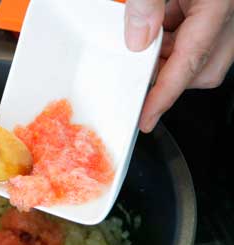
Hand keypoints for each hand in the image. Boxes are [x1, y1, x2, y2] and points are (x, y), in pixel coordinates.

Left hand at [124, 0, 233, 131]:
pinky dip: (171, 37)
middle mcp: (230, 14)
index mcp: (221, 4)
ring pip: (196, 52)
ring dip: (166, 54)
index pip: (191, 62)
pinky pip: (194, 34)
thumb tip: (137, 39)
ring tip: (144, 35)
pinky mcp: (215, 8)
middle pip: (200, 68)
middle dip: (166, 75)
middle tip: (135, 71)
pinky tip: (156, 23)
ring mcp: (226, 12)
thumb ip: (148, 3)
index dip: (165, 95)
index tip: (146, 119)